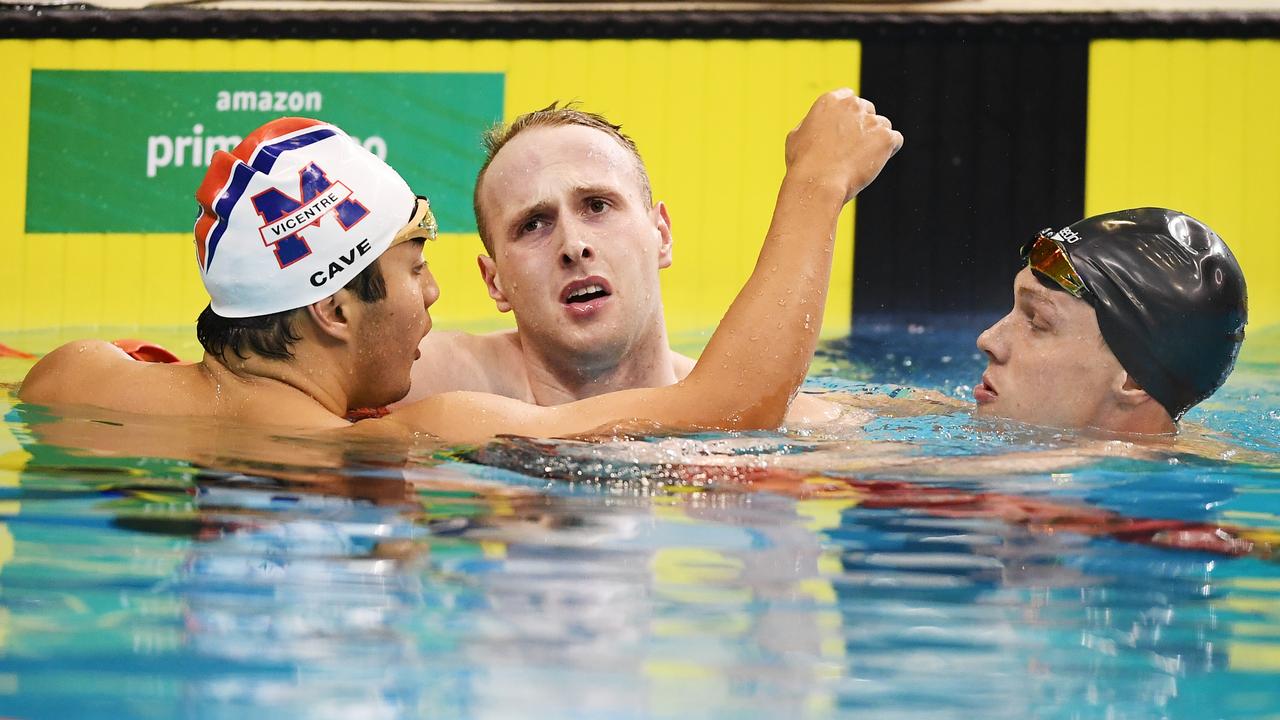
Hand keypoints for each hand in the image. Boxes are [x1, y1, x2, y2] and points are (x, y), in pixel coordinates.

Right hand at [785, 89, 902, 203]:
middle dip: (864, 127)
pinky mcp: (885, 137)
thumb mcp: (797, 135)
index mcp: (830, 100)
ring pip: (883, 125)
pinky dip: (888, 151)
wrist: (817, 183)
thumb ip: (814, 122)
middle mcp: (852, 105)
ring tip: (859, 161)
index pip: (849, 97)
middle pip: (868, 110)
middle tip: (852, 151)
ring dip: (876, 140)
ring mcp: (871, 120)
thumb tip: (822, 121)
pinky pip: (895, 140)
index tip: (846, 131)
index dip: (849, 116)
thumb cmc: (803, 164)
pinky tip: (872, 163)